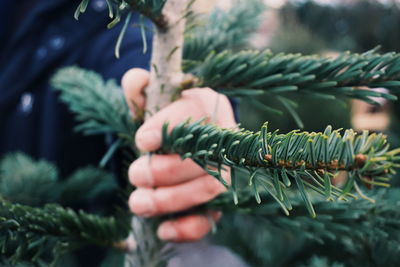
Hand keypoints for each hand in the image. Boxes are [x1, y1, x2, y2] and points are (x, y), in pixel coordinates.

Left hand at [122, 68, 235, 241]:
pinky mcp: (218, 200)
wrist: (178, 142)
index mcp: (207, 105)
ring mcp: (225, 171)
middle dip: (164, 171)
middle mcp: (224, 138)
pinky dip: (188, 227)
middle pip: (205, 156)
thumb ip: (139, 87)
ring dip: (171, 200)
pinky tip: (162, 230)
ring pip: (210, 188)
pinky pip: (211, 217)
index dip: (169, 128)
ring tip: (138, 203)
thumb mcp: (149, 98)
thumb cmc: (162, 117)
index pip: (195, 112)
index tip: (142, 142)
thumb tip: (136, 82)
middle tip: (135, 174)